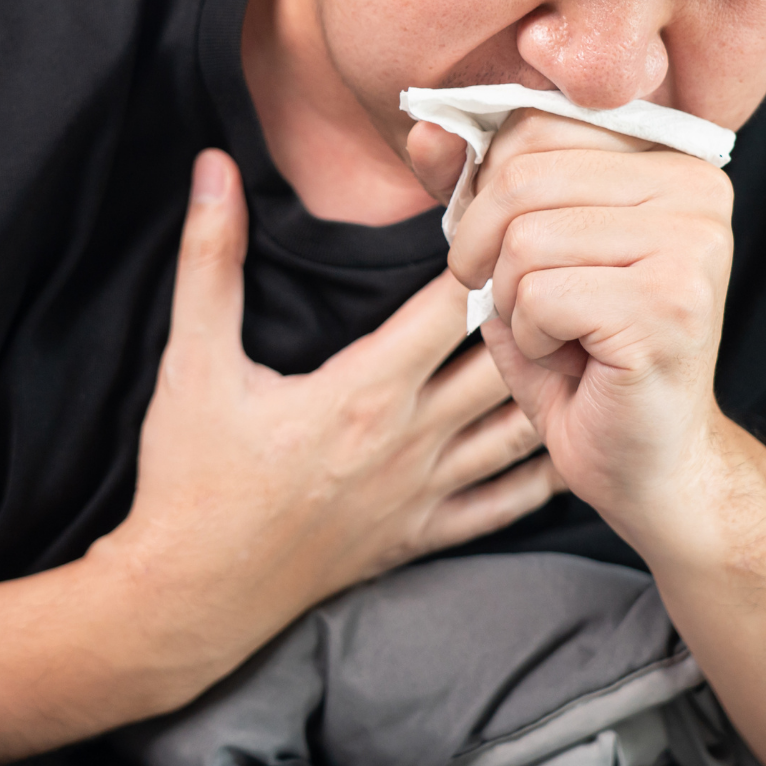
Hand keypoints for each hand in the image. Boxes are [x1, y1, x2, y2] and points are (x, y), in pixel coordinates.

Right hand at [95, 149, 563, 659]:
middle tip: (554, 265)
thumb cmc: (189, 479)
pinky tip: (567, 437)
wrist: (190, 596)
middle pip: (504, 360)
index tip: (495, 214)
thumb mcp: (190, 360)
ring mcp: (423, 494)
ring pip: (518, 430)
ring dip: (548, 382)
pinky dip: (543, 470)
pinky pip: (505, 505)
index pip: (453, 305)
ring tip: (575, 337)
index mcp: (364, 391)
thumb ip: (209, 257)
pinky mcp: (421, 537)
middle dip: (531, 308)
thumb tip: (212, 168)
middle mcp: (409, 440)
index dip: (482, 254)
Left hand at [429, 110, 734, 529]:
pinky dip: (531, 339)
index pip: (536, 124)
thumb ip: (476, 185)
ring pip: (525, 239)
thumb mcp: (517, 253)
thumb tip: (421, 130)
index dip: (488, 190)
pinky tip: (577, 362)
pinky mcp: (672, 304)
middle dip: (487, 250)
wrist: (646, 461)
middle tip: (522, 303)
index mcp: (669, 156)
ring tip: (559, 334)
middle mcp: (696, 186)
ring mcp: (693, 244)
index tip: (508, 250)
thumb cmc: (581, 354)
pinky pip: (539, 296)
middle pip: (522, 175)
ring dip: (512, 302)